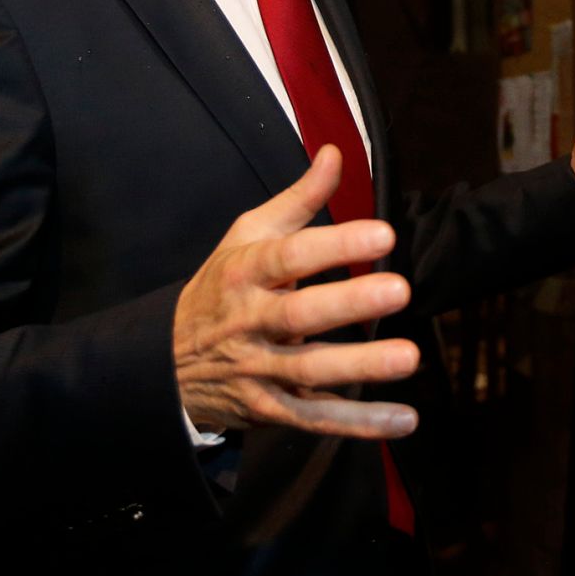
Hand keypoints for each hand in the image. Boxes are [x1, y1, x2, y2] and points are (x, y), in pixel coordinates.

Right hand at [173, 145, 420, 438]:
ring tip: (410, 357)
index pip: (290, 257)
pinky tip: (404, 420)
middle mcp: (249, 323)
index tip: (384, 234)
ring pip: (309, 372)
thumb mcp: (246, 236)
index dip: (335, 245)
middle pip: (299, 316)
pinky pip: (316, 418)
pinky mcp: (269, 409)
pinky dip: (359, 423)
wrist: (164, 363)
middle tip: (400, 291)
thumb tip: (337, 152)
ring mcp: (258, 370)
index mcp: (245, 273)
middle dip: (349, 304)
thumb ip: (298, 199)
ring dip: (361, 367)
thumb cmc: (221, 287)